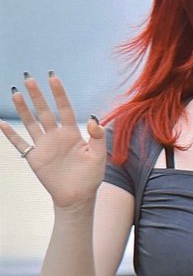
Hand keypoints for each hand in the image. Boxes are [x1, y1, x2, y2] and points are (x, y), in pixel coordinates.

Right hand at [0, 73, 105, 207]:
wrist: (78, 198)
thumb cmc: (91, 177)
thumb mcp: (99, 156)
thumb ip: (98, 137)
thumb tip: (94, 119)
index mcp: (72, 133)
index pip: (64, 108)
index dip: (59, 93)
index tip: (53, 77)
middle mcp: (56, 136)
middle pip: (44, 111)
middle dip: (37, 95)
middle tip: (29, 78)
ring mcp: (44, 146)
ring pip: (31, 123)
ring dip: (23, 109)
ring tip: (15, 92)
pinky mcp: (35, 158)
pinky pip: (20, 144)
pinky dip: (10, 135)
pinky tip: (1, 123)